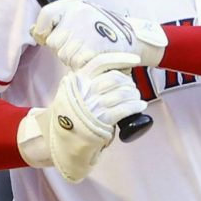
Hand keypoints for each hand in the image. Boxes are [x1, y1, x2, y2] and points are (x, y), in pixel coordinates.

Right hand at [19, 53, 148, 182]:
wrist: (61, 141)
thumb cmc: (71, 116)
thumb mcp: (71, 93)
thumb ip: (86, 82)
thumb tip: (113, 73)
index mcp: (77, 80)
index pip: (100, 62)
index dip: (121, 58)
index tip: (135, 59)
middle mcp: (85, 90)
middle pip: (115, 78)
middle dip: (128, 82)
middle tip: (133, 88)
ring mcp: (93, 106)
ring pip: (122, 93)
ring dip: (134, 95)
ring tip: (137, 98)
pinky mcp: (101, 120)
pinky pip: (124, 108)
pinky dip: (135, 106)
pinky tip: (140, 106)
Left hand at [32, 0, 166, 70]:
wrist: (132, 37)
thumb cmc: (103, 30)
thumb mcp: (80, 18)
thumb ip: (56, 23)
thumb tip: (35, 33)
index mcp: (74, 5)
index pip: (46, 16)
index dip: (45, 31)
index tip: (52, 36)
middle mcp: (78, 13)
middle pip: (54, 42)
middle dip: (64, 49)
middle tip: (81, 45)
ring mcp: (85, 30)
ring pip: (64, 55)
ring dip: (74, 58)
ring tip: (89, 50)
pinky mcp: (92, 47)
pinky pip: (76, 62)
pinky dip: (83, 65)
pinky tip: (94, 57)